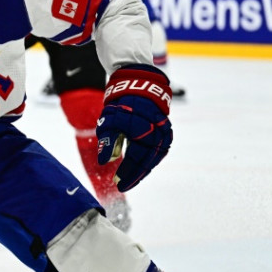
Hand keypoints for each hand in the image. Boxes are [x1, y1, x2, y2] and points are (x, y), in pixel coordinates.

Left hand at [97, 65, 172, 191]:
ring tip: (132, 179)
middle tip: (124, 185)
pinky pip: (160, 150)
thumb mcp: (108, 120)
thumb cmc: (120, 104)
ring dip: (144, 169)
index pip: (135, 158)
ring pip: (155, 157)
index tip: (118, 183)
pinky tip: (142, 166)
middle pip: (147, 161)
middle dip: (135, 175)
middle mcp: (156, 132)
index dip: (127, 172)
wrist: (139, 86)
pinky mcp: (167, 130)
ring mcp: (164, 131)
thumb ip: (107, 141)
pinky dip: (151, 159)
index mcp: (141, 130)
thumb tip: (104, 161)